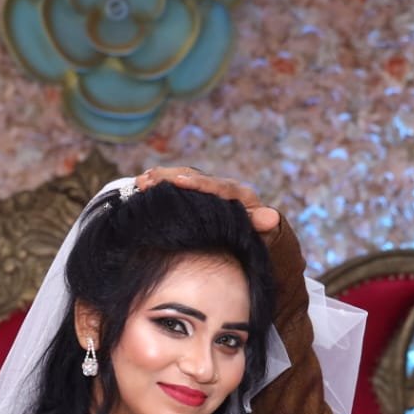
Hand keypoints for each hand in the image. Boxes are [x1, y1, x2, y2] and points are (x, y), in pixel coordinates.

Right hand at [136, 167, 280, 233]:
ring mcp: (209, 188)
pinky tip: (141, 183)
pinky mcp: (197, 193)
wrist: (255, 234)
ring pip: (184, 176)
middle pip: (195, 176)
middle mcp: (223, 186)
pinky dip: (161, 183)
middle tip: (148, 179)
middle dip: (171, 176)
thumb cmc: (256, 237)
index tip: (179, 181)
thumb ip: (261, 224)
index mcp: (239, 194)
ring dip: (162, 177)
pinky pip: (178, 184)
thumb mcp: (261, 233)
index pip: (217, 186)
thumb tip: (272, 218)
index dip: (198, 183)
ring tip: (141, 180)